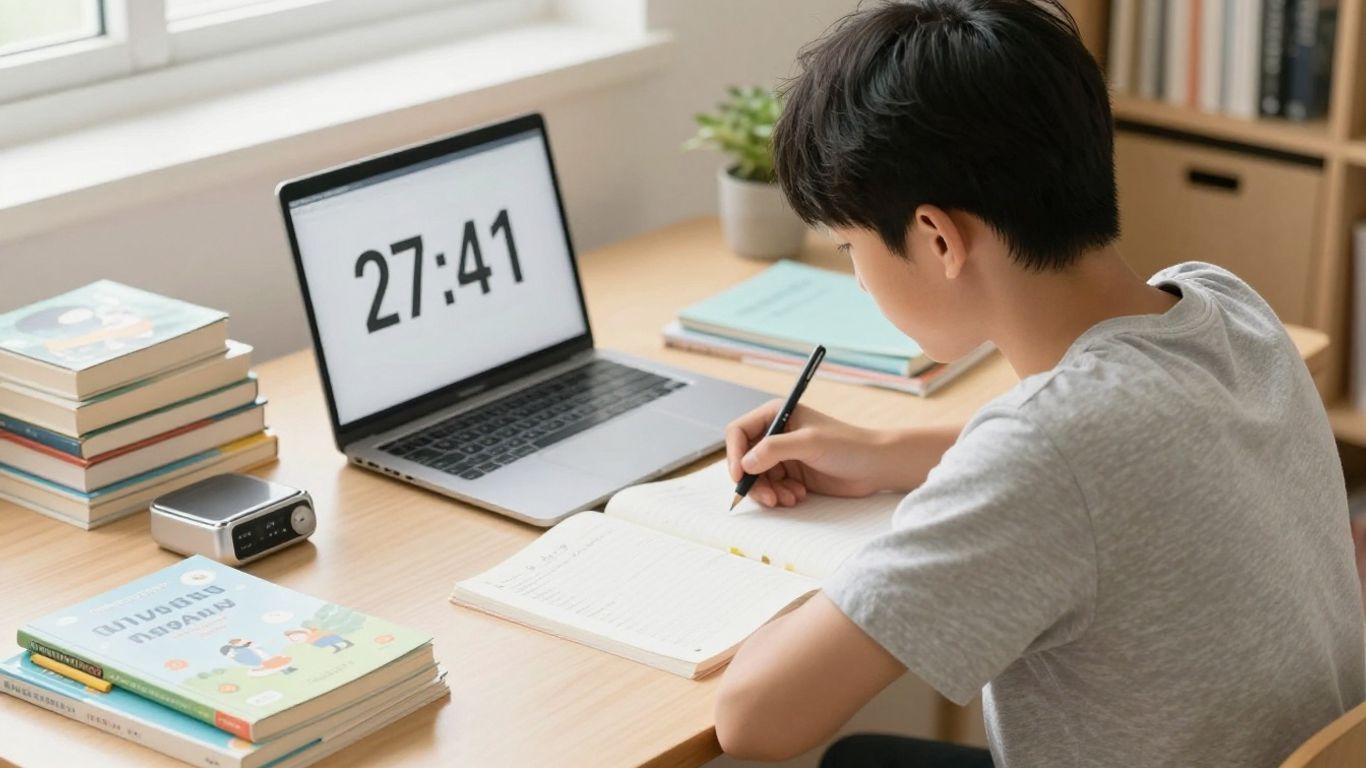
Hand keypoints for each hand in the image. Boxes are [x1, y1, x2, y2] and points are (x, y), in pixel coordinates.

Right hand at [724, 399, 885, 507]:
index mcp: (776, 415)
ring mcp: (783, 456)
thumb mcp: (809, 443)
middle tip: (768, 497)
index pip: (739, 432)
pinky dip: (779, 496)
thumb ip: (774, 450)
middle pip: (744, 459)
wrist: (876, 465)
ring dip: (768, 492)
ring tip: (789, 498)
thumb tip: (745, 464)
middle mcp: (775, 434)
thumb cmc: (848, 445)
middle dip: (753, 481)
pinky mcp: (792, 475)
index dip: (734, 454)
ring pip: (756, 478)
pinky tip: (798, 496)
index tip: (739, 476)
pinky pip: (771, 488)